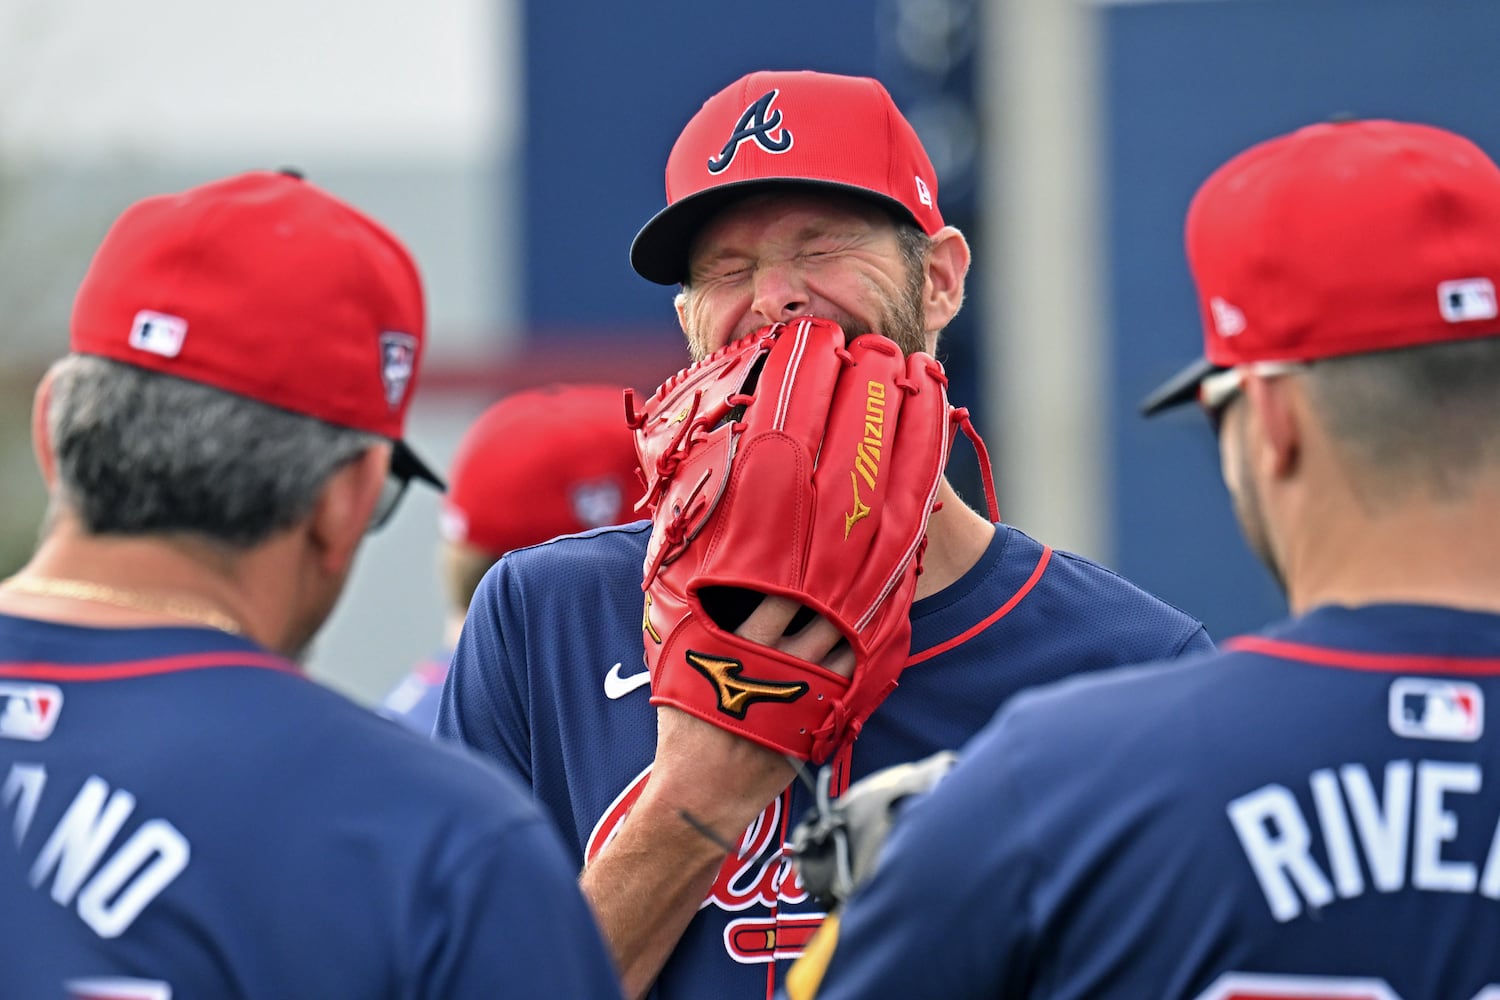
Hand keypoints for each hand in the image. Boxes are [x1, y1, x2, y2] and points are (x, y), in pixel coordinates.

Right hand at [649, 594, 852, 842]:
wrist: (701, 795)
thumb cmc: (684, 734)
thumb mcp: (676, 675)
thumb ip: (690, 635)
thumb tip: (685, 601)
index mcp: (743, 650)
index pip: (781, 600)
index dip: (800, 579)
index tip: (813, 562)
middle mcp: (780, 670)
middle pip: (825, 624)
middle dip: (842, 601)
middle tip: (858, 580)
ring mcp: (804, 700)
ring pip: (846, 656)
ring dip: (859, 634)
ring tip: (869, 614)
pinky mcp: (818, 726)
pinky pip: (851, 691)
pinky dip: (860, 672)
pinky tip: (867, 658)